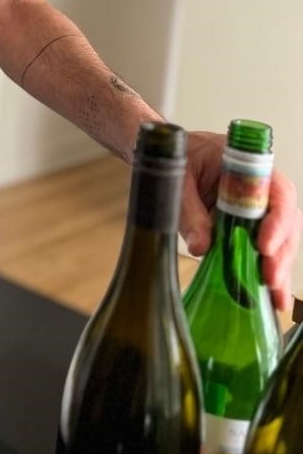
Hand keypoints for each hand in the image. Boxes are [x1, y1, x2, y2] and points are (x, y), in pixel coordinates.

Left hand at [181, 129, 301, 311]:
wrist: (167, 153)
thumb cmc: (179, 155)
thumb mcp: (178, 178)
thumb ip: (189, 210)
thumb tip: (202, 247)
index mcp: (249, 165)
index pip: (278, 192)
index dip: (277, 221)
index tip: (263, 245)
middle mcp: (261, 188)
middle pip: (285, 222)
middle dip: (280, 253)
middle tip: (269, 279)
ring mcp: (256, 210)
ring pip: (280, 241)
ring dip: (278, 269)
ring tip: (275, 299)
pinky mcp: (247, 229)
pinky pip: (263, 252)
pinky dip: (265, 274)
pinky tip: (270, 300)